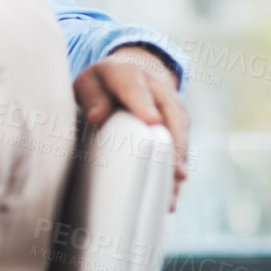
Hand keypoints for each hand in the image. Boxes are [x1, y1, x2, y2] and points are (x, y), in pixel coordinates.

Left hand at [73, 45, 188, 209]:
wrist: (130, 72)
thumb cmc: (101, 85)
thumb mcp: (89, 83)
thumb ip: (93, 96)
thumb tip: (97, 117)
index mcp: (128, 74)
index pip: (135, 87)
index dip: (143, 104)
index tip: (151, 121)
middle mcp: (156, 88)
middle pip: (170, 114)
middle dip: (173, 143)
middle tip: (174, 170)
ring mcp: (171, 107)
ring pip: (179, 135)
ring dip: (178, 164)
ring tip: (171, 196)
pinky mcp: (178, 125)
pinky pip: (180, 147)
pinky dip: (176, 172)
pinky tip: (170, 198)